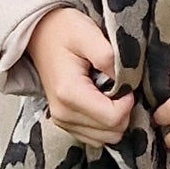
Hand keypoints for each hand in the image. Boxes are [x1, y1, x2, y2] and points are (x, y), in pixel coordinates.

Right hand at [27, 5, 133, 146]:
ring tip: (109, 90)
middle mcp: (63, 114)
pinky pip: (96, 137)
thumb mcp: (87, 33)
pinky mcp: (65, 123)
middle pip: (112, 132)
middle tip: (119, 84)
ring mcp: (62, 121)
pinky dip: (105, 122)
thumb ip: (107, 56)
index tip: (126, 81)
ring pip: (106, 138)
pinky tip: (102, 99)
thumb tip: (127, 80)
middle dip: (124, 110)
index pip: (114, 119)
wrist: (40, 34)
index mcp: (70, 94)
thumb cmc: (64, 30)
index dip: (129, 102)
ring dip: (115, 117)